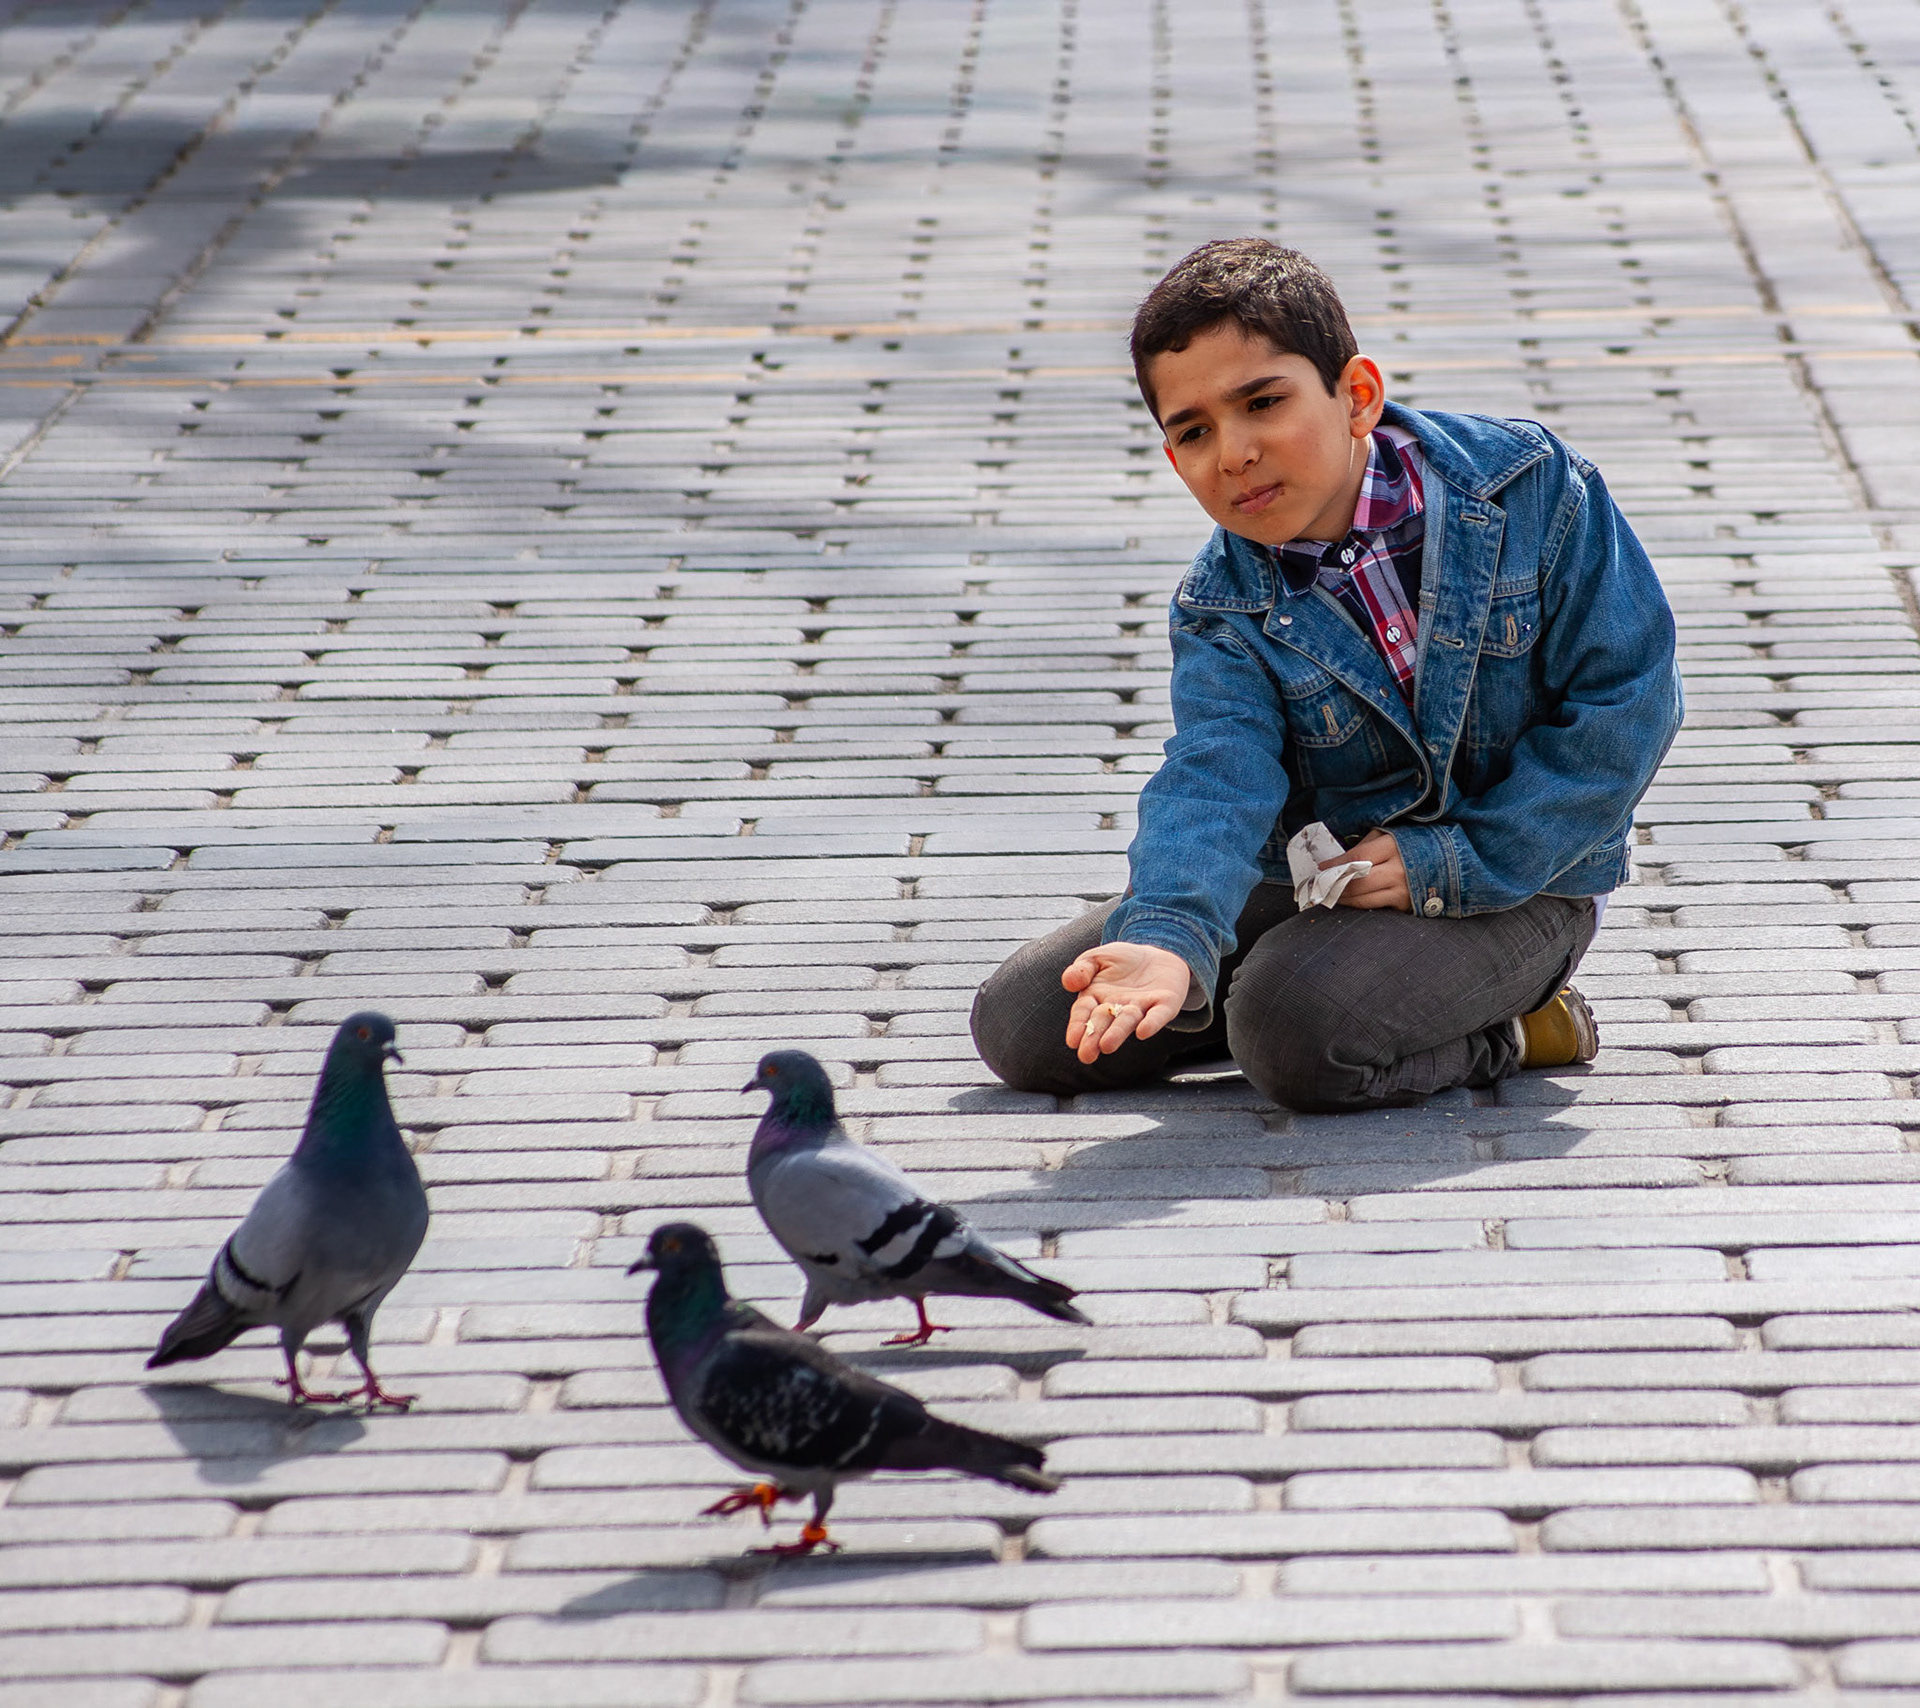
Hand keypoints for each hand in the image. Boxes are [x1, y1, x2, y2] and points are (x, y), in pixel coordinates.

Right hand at [1061, 941, 1192, 1062]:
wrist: (1157, 954)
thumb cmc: (1121, 961)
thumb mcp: (1096, 958)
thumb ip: (1081, 969)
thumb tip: (1069, 982)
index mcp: (1096, 997)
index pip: (1084, 1012)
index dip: (1078, 1025)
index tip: (1072, 1041)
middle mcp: (1118, 1008)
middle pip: (1104, 1022)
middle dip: (1094, 1038)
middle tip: (1086, 1055)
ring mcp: (1141, 1007)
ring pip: (1128, 1021)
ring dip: (1118, 1033)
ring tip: (1107, 1046)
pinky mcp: (1165, 1004)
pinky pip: (1158, 1014)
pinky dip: (1152, 1023)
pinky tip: (1143, 1031)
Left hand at [1327, 828, 1411, 910]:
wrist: (1449, 860)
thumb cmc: (1413, 844)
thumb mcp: (1390, 834)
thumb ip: (1366, 845)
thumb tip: (1341, 860)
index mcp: (1392, 846)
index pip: (1356, 857)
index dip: (1335, 864)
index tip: (1321, 868)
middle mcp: (1397, 869)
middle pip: (1356, 883)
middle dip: (1335, 886)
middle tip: (1321, 886)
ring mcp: (1402, 889)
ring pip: (1363, 899)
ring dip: (1343, 899)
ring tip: (1331, 895)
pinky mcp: (1405, 904)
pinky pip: (1375, 907)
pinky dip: (1359, 905)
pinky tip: (1349, 902)